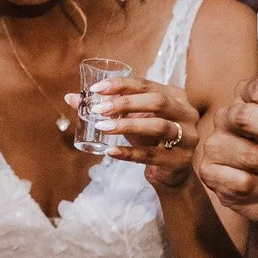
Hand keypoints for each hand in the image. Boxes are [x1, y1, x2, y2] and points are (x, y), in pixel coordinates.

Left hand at [66, 77, 200, 187]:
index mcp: (175, 96)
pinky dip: (129, 152)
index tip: (95, 89)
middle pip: (157, 101)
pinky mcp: (179, 160)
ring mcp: (187, 138)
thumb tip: (70, 98)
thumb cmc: (150, 139)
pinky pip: (152, 154)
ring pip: (158, 126)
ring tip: (103, 127)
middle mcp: (186, 113)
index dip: (121, 85)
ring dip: (127, 125)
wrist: (170, 173)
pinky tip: (111, 151)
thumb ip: (106, 108)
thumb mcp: (131, 120)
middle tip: (98, 109)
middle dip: (125, 103)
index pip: (146, 84)